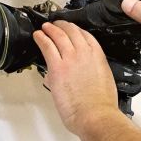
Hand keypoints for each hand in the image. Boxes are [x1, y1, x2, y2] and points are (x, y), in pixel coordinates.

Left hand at [33, 20, 121, 135]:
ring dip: (51, 29)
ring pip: (59, 36)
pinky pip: (47, 46)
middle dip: (63, 26)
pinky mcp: (57, 67)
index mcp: (98, 57)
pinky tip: (38, 36)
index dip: (76, 30)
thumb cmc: (101, 106)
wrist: (95, 115)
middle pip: (72, 32)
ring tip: (45, 27)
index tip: (72, 29)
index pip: (86, 36)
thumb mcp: (103, 82)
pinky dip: (41, 38)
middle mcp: (85, 54)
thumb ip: (89, 74)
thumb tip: (76, 75)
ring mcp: (70, 59)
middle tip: (56, 24)